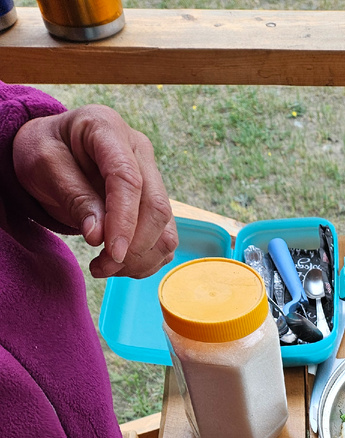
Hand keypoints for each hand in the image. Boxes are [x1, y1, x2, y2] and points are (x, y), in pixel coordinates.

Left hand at [12, 105, 177, 279]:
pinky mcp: (155, 202)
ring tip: (105, 267)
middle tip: (101, 267)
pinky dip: (145, 260)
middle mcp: (139, 150)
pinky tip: (118, 263)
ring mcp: (152, 176)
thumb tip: (98, 236)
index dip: (124, 220)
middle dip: (133, 247)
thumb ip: (73, 197)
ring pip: (166, 229)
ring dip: (141, 259)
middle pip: (156, 208)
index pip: (128, 179)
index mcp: (108, 128)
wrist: (54, 152)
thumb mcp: (45, 165)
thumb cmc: (46, 151)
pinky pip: (164, 240)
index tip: (113, 253)